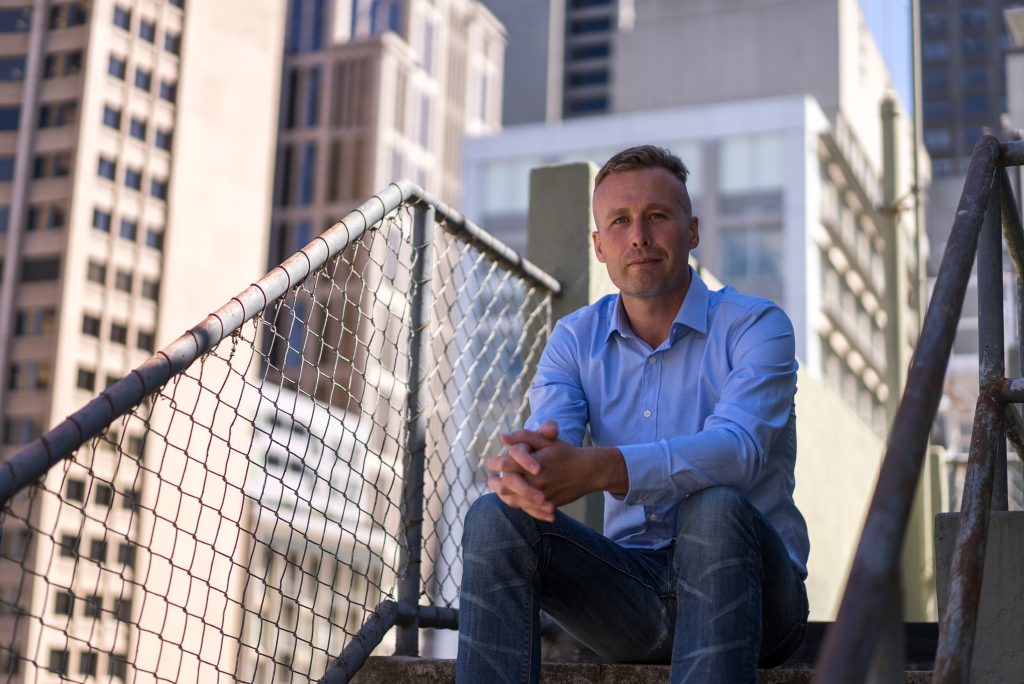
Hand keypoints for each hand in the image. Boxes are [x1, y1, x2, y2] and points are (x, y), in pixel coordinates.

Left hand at [487, 422, 625, 521]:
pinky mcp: (546, 506)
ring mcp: (540, 496)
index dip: (495, 464)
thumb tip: (502, 437)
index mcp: (531, 464)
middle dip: (494, 482)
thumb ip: (523, 437)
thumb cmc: (565, 453)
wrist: (588, 472)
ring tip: (499, 487)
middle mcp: (534, 482)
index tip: (492, 463)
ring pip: (512, 500)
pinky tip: (515, 498)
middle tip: (491, 478)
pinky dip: (518, 505)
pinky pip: (527, 510)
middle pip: (504, 486)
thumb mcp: (546, 440)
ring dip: (503, 494)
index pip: (504, 466)